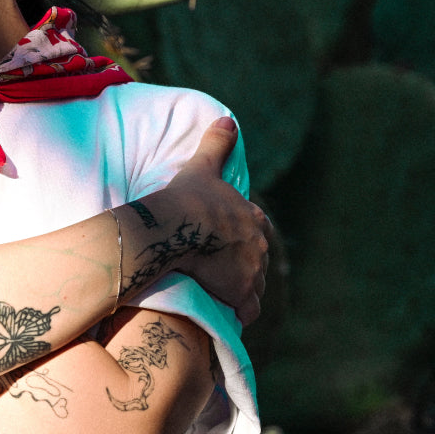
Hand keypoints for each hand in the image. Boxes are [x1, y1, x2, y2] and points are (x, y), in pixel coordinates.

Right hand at [159, 118, 271, 324]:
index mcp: (253, 217)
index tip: (227, 241)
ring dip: (243, 288)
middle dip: (244, 264)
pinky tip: (232, 314)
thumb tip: (228, 119)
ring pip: (255, 284)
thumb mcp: (203, 166)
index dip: (243, 235)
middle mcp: (259, 245)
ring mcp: (253, 272)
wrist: (175, 229)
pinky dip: (242, 312)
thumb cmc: (188, 198)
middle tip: (221, 269)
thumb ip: (217, 144)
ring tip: (223, 292)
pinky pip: (249, 309)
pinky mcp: (242, 294)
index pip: (257, 228)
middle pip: (256, 259)